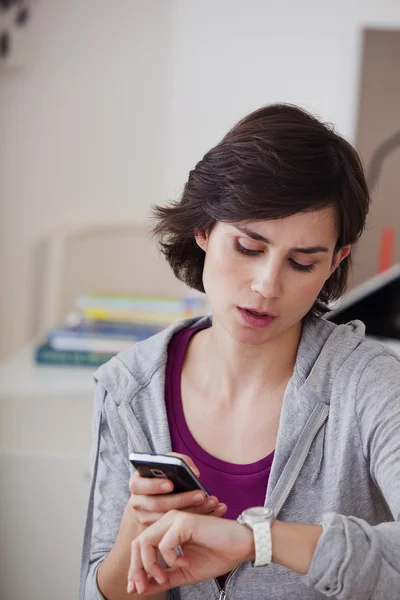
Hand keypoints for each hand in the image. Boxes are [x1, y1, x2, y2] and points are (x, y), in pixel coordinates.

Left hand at [127, 510, 254, 594]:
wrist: (241, 547)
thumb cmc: (216, 555)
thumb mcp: (184, 572)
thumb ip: (163, 578)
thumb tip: (141, 589)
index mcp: (166, 529)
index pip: (139, 546)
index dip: (134, 569)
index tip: (135, 589)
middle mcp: (168, 520)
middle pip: (137, 543)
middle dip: (136, 569)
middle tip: (142, 588)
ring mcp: (175, 519)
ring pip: (145, 542)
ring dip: (150, 566)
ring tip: (164, 578)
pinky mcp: (184, 522)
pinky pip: (165, 544)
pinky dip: (171, 559)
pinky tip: (185, 563)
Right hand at [129, 452, 226, 526]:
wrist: (150, 500)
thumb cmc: (161, 478)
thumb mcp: (164, 466)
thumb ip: (178, 461)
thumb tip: (194, 473)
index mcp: (136, 484)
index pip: (139, 485)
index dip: (154, 485)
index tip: (171, 484)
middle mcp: (138, 503)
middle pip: (158, 504)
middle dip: (182, 500)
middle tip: (201, 495)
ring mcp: (147, 520)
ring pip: (170, 519)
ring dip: (193, 511)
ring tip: (211, 503)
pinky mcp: (159, 533)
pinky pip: (178, 528)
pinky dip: (197, 519)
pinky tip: (214, 512)